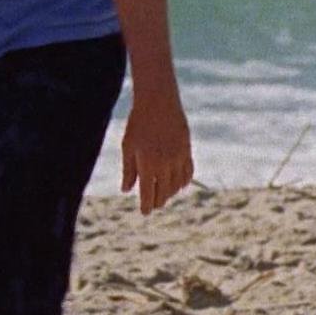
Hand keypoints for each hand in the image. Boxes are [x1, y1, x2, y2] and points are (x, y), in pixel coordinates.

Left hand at [120, 92, 192, 213]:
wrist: (158, 102)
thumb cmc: (138, 123)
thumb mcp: (128, 146)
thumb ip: (128, 170)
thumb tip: (127, 190)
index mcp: (148, 164)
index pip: (148, 193)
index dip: (147, 205)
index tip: (145, 213)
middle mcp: (165, 164)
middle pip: (164, 192)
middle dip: (158, 201)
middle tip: (153, 205)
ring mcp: (179, 158)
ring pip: (177, 185)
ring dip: (170, 192)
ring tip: (163, 195)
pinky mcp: (187, 151)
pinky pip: (188, 173)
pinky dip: (183, 182)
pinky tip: (178, 185)